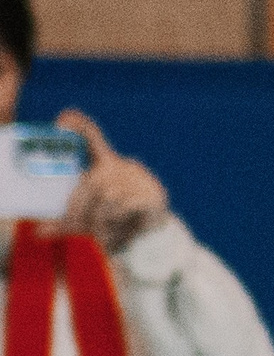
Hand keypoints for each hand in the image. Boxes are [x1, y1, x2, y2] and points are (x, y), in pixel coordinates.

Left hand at [52, 110, 169, 254]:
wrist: (151, 236)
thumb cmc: (114, 221)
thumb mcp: (88, 218)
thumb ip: (66, 221)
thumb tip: (38, 232)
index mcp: (105, 165)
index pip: (92, 139)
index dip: (79, 126)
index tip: (63, 119)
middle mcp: (122, 167)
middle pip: (92, 182)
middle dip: (79, 208)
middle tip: (74, 227)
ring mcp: (140, 180)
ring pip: (107, 194)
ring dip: (98, 218)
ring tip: (100, 233)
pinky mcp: (152, 195)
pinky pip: (125, 205)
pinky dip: (115, 220)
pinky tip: (116, 230)